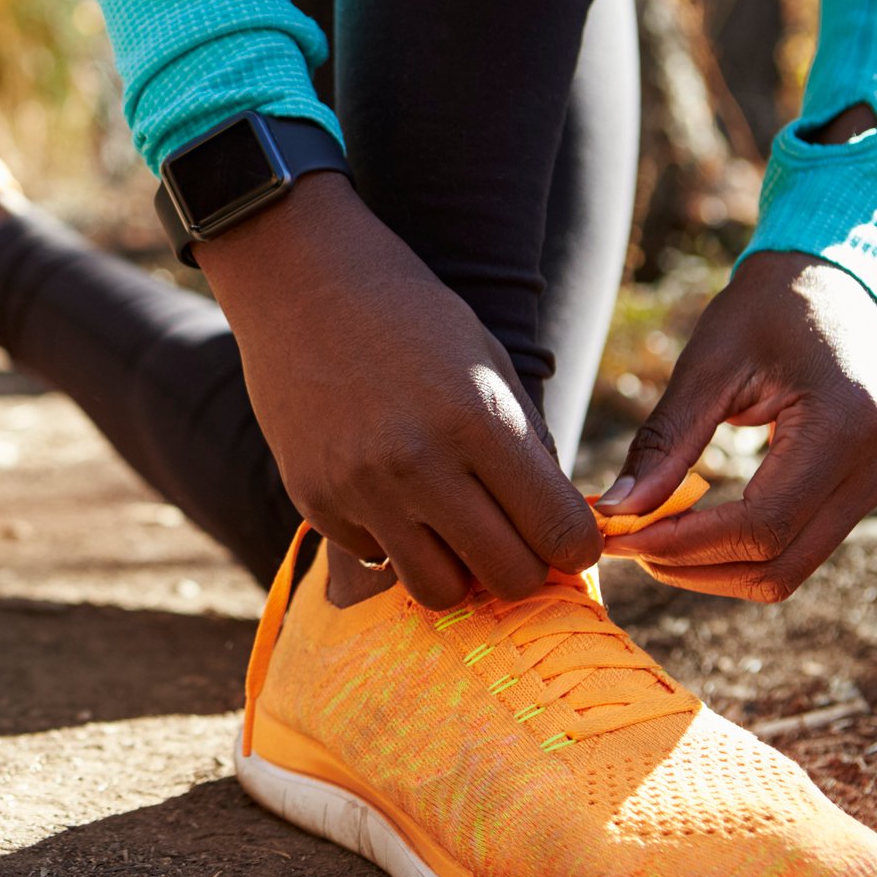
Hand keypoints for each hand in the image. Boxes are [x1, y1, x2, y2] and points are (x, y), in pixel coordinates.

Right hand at [198, 172, 600, 608]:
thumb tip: (561, 530)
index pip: (559, 532)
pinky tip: (393, 497)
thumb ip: (526, 447)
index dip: (576, 547)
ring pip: (439, 591)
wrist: (300, 284)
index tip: (567, 538)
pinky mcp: (316, 501)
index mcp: (479, 421)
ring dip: (460, 571)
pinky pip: (378, 559)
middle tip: (518, 543)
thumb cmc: (410, 315)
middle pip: (507, 577)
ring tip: (457, 534)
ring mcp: (361, 489)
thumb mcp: (489, 362)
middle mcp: (420, 464)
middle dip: (526, 569)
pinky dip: (397, 543)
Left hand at [596, 251, 876, 600]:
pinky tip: (687, 527)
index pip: (763, 526)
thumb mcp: (707, 364)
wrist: (833, 281)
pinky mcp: (866, 487)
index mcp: (846, 426)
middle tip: (625, 544)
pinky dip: (738, 550)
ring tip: (649, 536)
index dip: (684, 544)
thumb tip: (617, 511)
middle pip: (779, 565)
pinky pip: (798, 545)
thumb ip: (665, 441)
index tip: (619, 537)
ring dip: (713, 568)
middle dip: (694, 568)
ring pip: (789, 569)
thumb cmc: (766, 310)